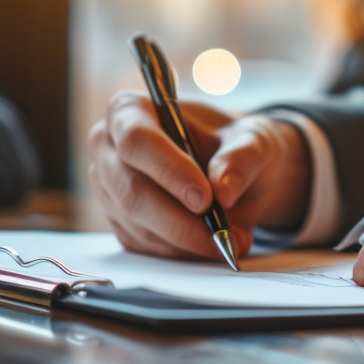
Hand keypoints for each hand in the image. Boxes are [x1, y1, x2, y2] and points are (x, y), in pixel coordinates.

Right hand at [87, 91, 311, 259]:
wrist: (238, 173)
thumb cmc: (236, 145)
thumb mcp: (253, 140)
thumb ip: (241, 157)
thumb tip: (222, 189)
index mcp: (130, 111)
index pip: (136, 140)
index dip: (169, 171)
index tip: (205, 198)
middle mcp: (109, 150)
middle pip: (131, 191)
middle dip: (180, 221)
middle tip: (224, 233)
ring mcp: (111, 189)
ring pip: (140, 226)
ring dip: (189, 241)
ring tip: (234, 239)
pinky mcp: (121, 222)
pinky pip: (146, 246)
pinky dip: (183, 251)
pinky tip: (212, 243)